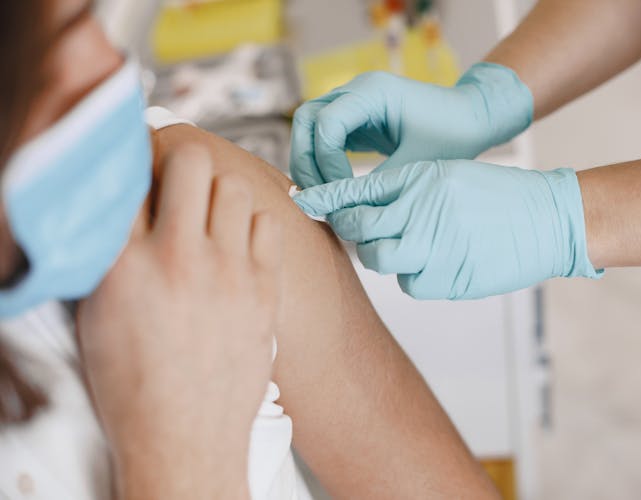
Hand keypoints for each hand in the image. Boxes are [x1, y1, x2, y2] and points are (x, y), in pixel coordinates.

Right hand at [77, 145, 281, 499]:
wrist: (186, 437)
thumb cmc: (135, 386)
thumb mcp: (97, 313)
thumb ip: (109, 251)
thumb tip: (127, 202)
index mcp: (124, 263)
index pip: (132, 172)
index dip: (136, 163)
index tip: (140, 167)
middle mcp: (179, 258)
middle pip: (191, 158)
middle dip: (181, 159)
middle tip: (177, 180)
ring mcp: (229, 272)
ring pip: (234, 185)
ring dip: (218, 191)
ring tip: (208, 217)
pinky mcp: (265, 288)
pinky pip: (268, 223)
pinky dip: (252, 224)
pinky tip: (238, 244)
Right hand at [290, 62, 532, 188]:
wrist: (471, 119)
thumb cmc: (453, 135)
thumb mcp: (416, 163)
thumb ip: (379, 184)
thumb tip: (346, 211)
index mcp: (373, 92)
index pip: (326, 123)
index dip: (326, 160)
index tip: (345, 191)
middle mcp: (357, 91)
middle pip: (306, 120)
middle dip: (307, 160)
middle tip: (322, 196)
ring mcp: (354, 103)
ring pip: (309, 128)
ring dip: (310, 162)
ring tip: (327, 196)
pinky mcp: (357, 119)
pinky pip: (325, 137)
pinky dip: (322, 161)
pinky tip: (335, 189)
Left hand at [294, 160, 600, 299]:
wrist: (545, 220)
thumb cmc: (496, 195)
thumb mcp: (447, 175)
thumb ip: (405, 190)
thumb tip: (363, 208)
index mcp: (420, 182)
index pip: (357, 192)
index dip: (324, 198)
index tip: (302, 200)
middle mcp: (420, 214)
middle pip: (358, 229)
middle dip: (349, 229)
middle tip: (354, 227)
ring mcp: (432, 249)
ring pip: (378, 259)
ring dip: (381, 253)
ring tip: (403, 243)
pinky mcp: (446, 280)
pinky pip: (409, 283)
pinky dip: (413, 274)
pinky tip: (436, 260)